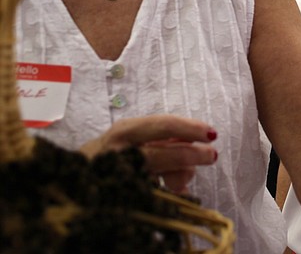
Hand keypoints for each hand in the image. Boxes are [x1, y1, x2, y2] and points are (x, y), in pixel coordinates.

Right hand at [80, 114, 217, 192]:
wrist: (67, 177)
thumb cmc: (111, 155)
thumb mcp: (134, 141)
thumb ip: (163, 144)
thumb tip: (193, 160)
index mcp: (126, 131)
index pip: (163, 125)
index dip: (190, 128)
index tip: (211, 133)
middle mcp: (119, 151)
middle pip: (163, 153)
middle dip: (191, 155)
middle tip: (211, 156)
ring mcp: (116, 175)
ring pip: (159, 176)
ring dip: (178, 177)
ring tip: (181, 182)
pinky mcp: (117, 197)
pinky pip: (151, 196)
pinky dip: (167, 196)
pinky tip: (173, 195)